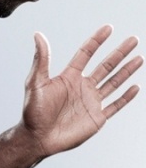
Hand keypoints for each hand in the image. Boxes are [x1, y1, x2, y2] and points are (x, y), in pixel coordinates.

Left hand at [21, 25, 140, 157]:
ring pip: (113, 83)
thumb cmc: (33, 112)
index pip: (86, 53)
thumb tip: (38, 35)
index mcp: (69, 77)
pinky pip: (115, 106)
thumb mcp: (36, 83)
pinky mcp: (96, 118)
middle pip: (106, 66)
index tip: (108, 28)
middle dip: (120, 53)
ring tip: (139, 58)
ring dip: (126, 71)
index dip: (97, 40)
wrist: (38, 138)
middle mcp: (82, 87)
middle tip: (133, 39)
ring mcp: (91, 102)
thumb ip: (41, 60)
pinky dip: (126, 97)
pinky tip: (135, 87)